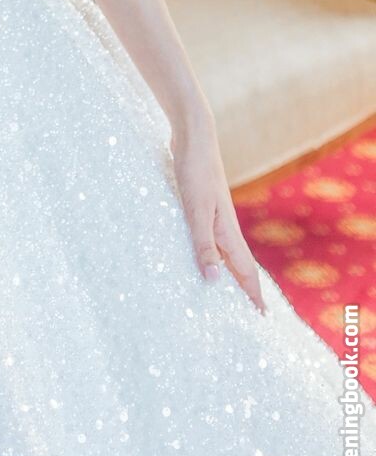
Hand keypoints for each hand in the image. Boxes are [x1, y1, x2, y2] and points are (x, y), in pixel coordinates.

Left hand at [170, 118, 266, 314]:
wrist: (192, 136)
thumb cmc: (194, 171)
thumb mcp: (195, 211)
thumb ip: (203, 245)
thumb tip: (214, 282)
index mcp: (227, 231)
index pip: (246, 271)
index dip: (254, 295)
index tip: (263, 319)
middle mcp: (224, 226)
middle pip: (239, 265)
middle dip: (245, 290)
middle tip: (248, 315)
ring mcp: (214, 215)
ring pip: (224, 252)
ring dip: (228, 274)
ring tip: (225, 293)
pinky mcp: (200, 205)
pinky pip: (210, 239)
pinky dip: (210, 254)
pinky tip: (199, 256)